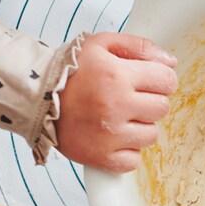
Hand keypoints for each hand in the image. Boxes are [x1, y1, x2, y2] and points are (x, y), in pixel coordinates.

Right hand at [56, 33, 175, 172]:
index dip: (160, 79)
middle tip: (127, 98)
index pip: (167, 80)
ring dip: (139, 126)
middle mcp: (115, 106)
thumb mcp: (100, 45)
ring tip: (117, 116)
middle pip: (162, 108)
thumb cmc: (68, 70)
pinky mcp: (101, 157)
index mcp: (116, 75)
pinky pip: (134, 160)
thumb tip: (170, 62)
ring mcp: (109, 135)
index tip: (148, 81)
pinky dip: (126, 151)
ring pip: (151, 135)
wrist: (34, 97)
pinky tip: (111, 136)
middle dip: (149, 101)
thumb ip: (139, 47)